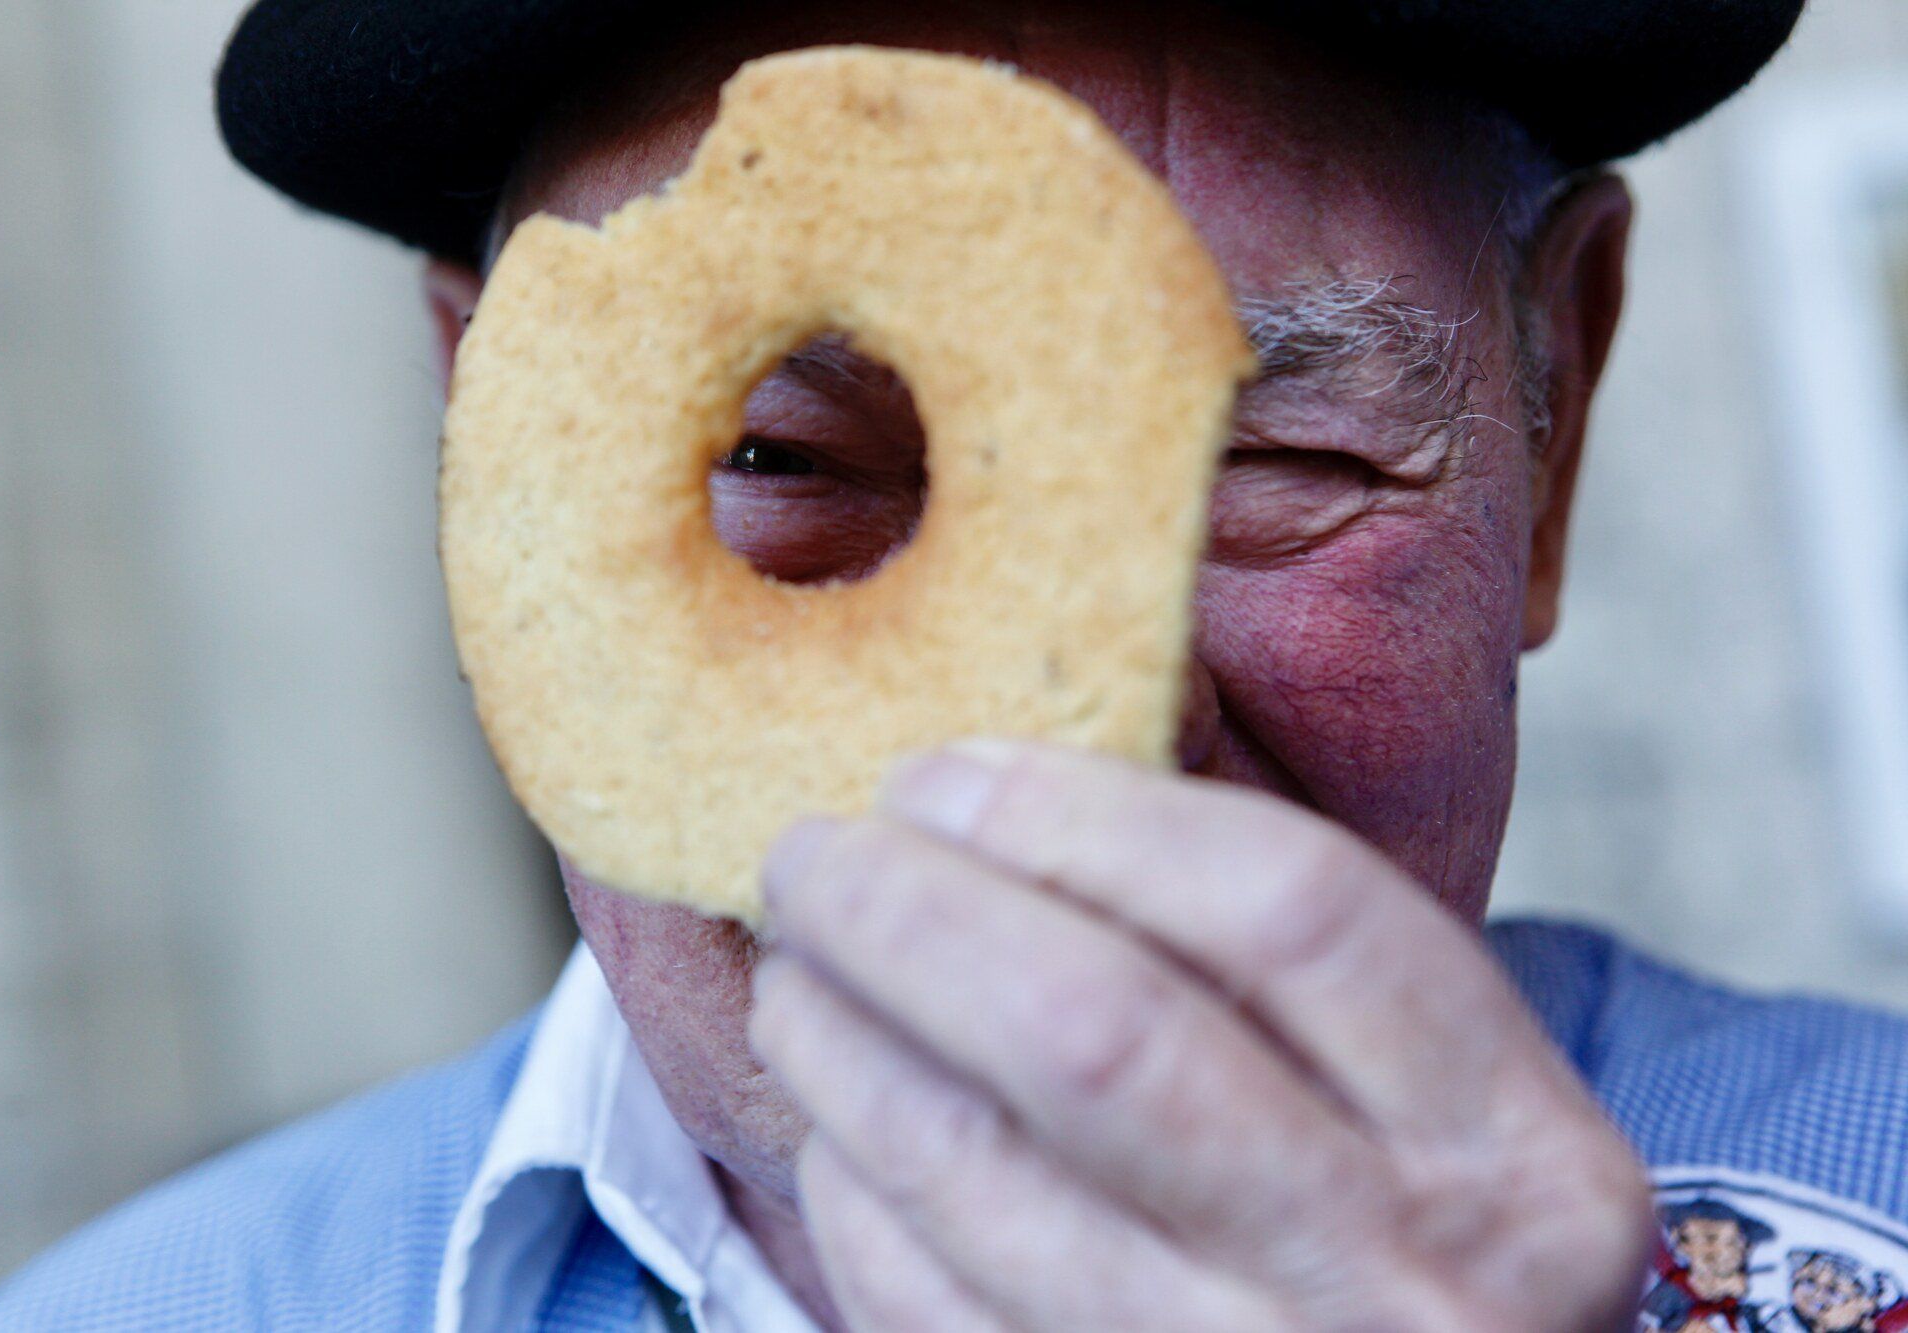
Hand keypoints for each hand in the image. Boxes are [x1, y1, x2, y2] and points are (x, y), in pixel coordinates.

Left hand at [748, 740, 1652, 1332]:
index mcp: (1515, 1157)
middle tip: (814, 853)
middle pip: (1094, 1035)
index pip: (1291, 910)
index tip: (945, 773)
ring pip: (971, 1168)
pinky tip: (842, 1122)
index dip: (1083, 814)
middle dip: (908, 913)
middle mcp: (1397, 1288)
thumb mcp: (1437, 1114)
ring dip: (840, 1040)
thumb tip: (1003, 796)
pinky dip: (850, 1185)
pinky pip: (916, 1297)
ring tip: (798, 970)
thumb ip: (1283, 963)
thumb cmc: (1408, 1249)